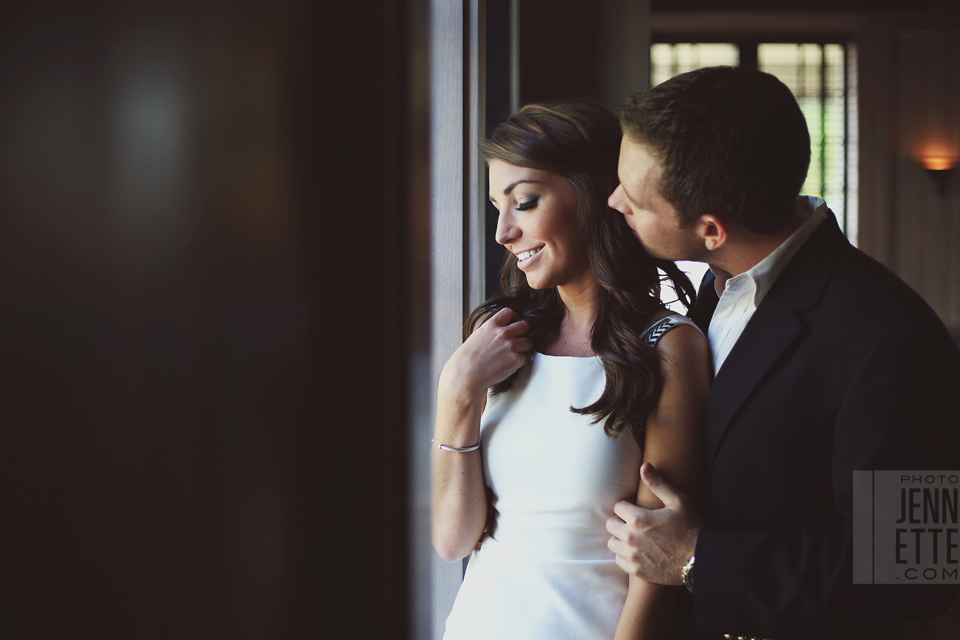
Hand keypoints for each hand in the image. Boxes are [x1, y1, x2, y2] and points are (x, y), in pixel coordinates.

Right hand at [441, 307, 531, 395]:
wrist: (465, 374)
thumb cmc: (466, 359)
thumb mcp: (476, 336)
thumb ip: (490, 331)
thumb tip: (498, 331)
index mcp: (491, 325)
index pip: (509, 312)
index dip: (514, 317)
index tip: (515, 322)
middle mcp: (503, 333)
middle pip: (524, 325)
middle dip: (524, 332)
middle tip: (520, 339)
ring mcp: (510, 346)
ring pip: (529, 342)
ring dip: (524, 348)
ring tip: (515, 354)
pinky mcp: (515, 360)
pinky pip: (525, 358)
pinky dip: (520, 362)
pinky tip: (511, 365)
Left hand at [606, 462, 703, 584]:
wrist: (702, 560)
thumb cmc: (692, 527)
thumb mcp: (678, 501)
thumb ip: (658, 484)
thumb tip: (643, 466)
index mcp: (638, 519)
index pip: (617, 507)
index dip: (627, 506)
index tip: (637, 509)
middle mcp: (631, 538)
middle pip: (610, 524)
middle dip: (621, 521)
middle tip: (635, 522)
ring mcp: (633, 556)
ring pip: (612, 543)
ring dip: (620, 538)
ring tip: (635, 537)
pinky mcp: (637, 571)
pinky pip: (619, 560)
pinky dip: (625, 555)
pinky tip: (637, 551)